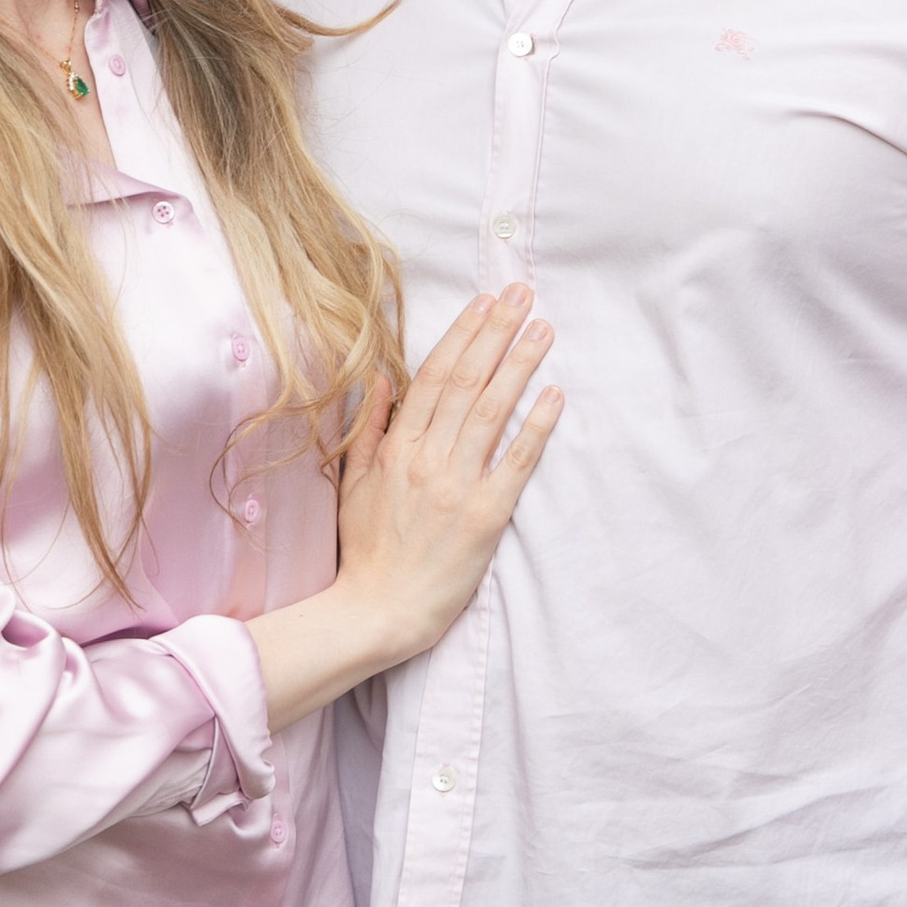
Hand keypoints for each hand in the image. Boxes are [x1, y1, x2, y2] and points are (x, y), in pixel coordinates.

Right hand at [335, 284, 562, 661]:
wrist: (375, 611)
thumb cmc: (366, 552)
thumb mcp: (352, 484)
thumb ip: (368, 428)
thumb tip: (382, 377)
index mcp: (395, 449)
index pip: (433, 377)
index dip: (462, 335)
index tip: (484, 303)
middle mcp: (426, 459)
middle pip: (466, 382)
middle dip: (496, 333)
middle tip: (522, 295)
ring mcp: (457, 486)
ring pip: (491, 411)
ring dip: (519, 365)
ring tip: (543, 329)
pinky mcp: (485, 517)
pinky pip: (515, 463)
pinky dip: (535, 427)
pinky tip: (554, 395)